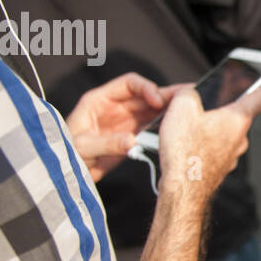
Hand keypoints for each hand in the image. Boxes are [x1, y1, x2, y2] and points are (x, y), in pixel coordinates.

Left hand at [66, 73, 185, 182]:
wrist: (67, 175)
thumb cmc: (67, 156)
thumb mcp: (82, 148)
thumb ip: (107, 143)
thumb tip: (133, 141)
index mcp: (99, 100)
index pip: (129, 84)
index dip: (146, 88)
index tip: (158, 101)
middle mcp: (115, 107)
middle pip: (146, 95)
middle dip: (167, 95)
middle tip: (189, 96)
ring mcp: (125, 121)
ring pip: (153, 110)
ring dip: (170, 109)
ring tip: (193, 107)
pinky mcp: (132, 135)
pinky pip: (153, 127)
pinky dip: (166, 126)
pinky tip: (180, 126)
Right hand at [156, 84, 260, 201]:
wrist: (183, 188)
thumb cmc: (185, 150)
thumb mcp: (181, 107)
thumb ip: (188, 93)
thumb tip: (188, 95)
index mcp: (237, 119)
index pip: (258, 99)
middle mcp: (239, 139)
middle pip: (237, 118)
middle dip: (225, 110)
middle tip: (210, 104)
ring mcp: (231, 157)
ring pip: (225, 136)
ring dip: (212, 130)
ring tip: (189, 128)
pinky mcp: (220, 169)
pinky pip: (215, 151)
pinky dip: (205, 146)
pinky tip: (188, 146)